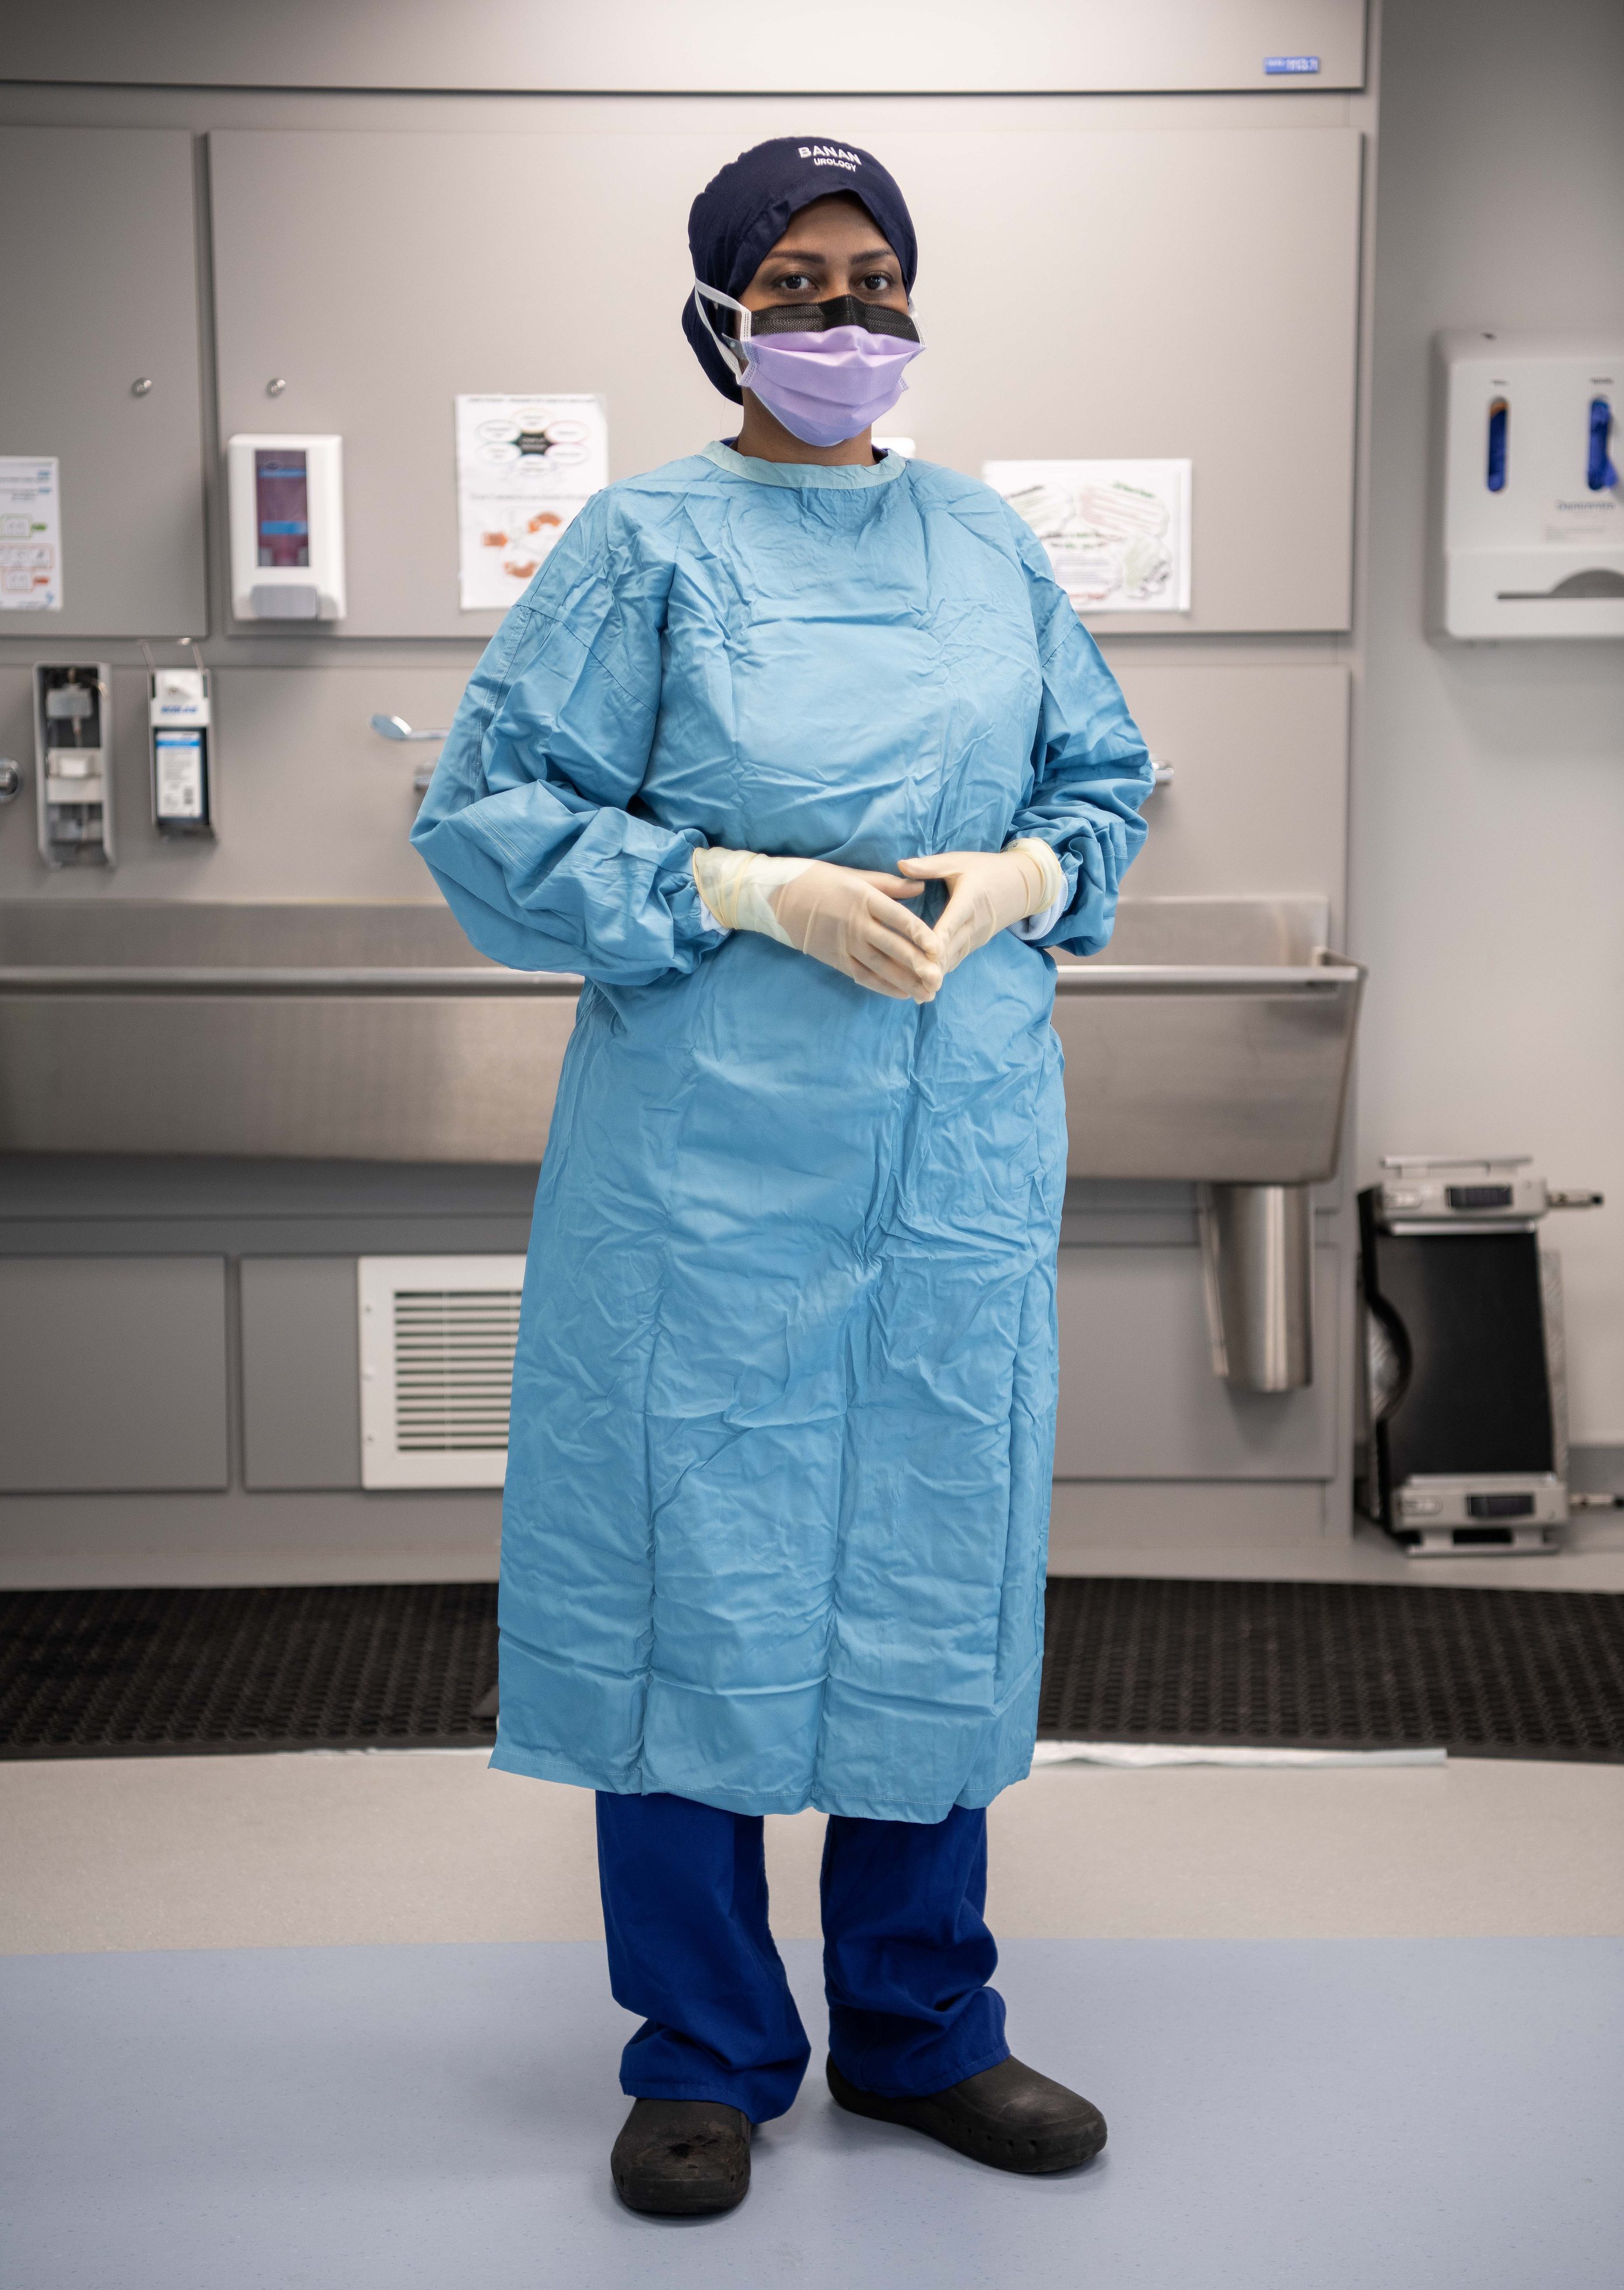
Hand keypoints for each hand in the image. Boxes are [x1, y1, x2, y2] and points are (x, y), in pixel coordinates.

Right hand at [693, 847, 943, 1000]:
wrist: (776, 898)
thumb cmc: (817, 880)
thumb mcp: (853, 874)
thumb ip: (888, 885)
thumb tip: (919, 888)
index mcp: (863, 898)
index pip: (897, 918)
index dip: (919, 933)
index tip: (938, 946)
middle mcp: (855, 924)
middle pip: (892, 947)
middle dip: (918, 965)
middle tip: (940, 979)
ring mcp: (844, 944)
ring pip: (880, 966)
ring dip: (905, 982)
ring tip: (927, 993)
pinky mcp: (835, 959)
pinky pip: (863, 976)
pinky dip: (884, 986)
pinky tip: (903, 994)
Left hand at [895, 841, 1064, 974]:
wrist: (1021, 885)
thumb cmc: (985, 870)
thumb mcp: (959, 862)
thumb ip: (930, 866)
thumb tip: (901, 865)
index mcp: (969, 900)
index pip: (952, 922)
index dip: (939, 939)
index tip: (927, 953)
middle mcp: (973, 924)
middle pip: (951, 949)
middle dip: (935, 967)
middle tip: (916, 985)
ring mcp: (974, 938)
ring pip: (953, 959)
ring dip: (937, 976)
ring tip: (918, 994)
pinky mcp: (972, 945)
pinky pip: (955, 961)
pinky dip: (941, 973)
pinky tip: (924, 989)